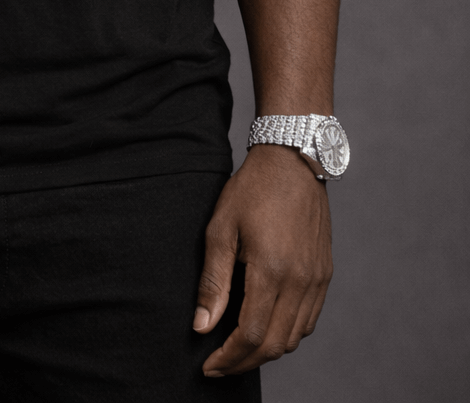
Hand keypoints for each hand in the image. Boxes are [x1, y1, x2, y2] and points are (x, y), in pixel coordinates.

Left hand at [193, 146, 332, 375]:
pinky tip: (266, 328)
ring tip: (239, 350)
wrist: (293, 161)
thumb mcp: (221, 228)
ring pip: (294, 338)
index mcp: (272, 270)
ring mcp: (317, 279)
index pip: (251, 335)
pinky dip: (287, 334)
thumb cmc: (252, 190)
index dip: (228, 358)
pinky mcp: (325, 274)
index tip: (208, 366)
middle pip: (274, 345)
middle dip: (244, 362)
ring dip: (266, 351)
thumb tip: (202, 326)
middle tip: (220, 365)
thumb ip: (214, 281)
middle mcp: (300, 281)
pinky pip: (308, 321)